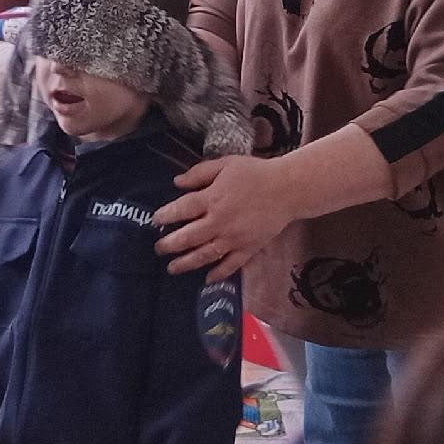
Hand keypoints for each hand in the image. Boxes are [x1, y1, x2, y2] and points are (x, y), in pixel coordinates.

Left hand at [153, 153, 296, 280]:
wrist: (287, 189)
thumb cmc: (255, 173)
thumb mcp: (225, 164)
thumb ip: (199, 173)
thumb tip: (176, 183)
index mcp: (213, 199)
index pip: (183, 209)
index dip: (166, 216)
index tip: (155, 220)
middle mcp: (220, 222)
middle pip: (189, 237)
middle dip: (170, 244)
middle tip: (158, 248)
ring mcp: (234, 238)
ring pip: (205, 255)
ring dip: (186, 263)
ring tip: (172, 268)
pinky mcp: (248, 249)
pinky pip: (231, 265)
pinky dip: (218, 274)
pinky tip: (207, 279)